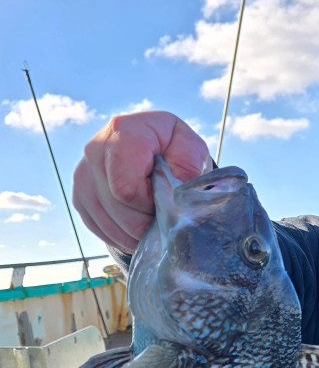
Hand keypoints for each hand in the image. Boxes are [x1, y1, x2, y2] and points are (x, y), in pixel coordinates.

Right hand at [72, 111, 211, 252]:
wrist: (153, 148)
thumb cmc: (174, 149)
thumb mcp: (191, 147)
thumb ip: (188, 164)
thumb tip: (177, 188)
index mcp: (123, 132)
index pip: (125, 187)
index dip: (148, 203)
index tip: (163, 200)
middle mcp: (95, 149)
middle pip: (117, 206)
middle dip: (145, 220)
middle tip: (162, 214)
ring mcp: (83, 174)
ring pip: (107, 222)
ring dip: (135, 232)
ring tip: (153, 222)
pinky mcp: (79, 196)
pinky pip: (99, 229)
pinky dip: (122, 236)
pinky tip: (138, 227)